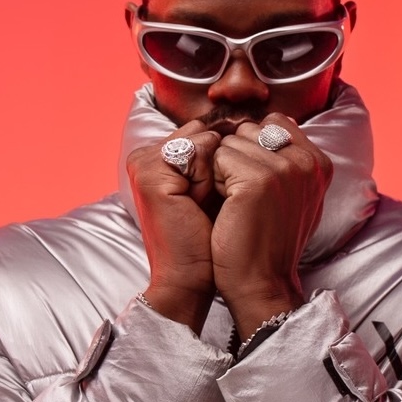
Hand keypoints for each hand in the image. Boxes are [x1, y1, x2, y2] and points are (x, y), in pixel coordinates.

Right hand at [126, 120, 222, 331]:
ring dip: (218, 171)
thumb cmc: (209, 238)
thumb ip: (219, 154)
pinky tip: (197, 205)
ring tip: (201, 205)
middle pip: (204, 131)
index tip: (217, 194)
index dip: (225, 158)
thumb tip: (256, 123)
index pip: (202, 131)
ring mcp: (144, 163)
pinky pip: (199, 152)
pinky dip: (210, 178)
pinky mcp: (152, 176)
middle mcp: (144, 154)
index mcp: (155, 156)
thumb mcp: (214, 187)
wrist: (189, 278)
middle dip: (222, 162)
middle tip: (208, 202)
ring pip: (205, 139)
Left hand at [210, 115, 332, 339]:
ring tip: (237, 204)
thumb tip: (272, 124)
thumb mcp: (294, 195)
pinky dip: (214, 181)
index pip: (273, 123)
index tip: (255, 184)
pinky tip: (228, 208)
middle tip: (245, 198)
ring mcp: (285, 169)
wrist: (262, 283)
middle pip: (249, 130)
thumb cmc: (270, 241)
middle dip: (237, 157)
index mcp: (319, 161)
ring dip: (223, 170)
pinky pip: (219, 158)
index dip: (252, 148)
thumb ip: (289, 158)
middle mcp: (307, 160)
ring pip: (231, 143)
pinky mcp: (258, 180)